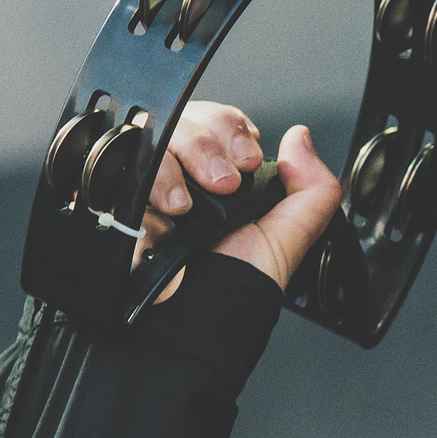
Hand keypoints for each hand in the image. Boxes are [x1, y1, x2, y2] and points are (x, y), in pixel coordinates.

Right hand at [138, 100, 341, 293]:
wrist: (200, 318)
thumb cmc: (238, 282)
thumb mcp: (291, 234)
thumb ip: (314, 185)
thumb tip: (300, 136)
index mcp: (221, 173)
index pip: (219, 122)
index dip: (233, 131)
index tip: (248, 160)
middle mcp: (184, 173)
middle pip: (187, 119)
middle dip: (210, 143)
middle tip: (226, 183)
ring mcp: (150, 184)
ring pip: (156, 137)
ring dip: (183, 159)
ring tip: (194, 203)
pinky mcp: (122, 199)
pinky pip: (125, 166)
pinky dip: (152, 179)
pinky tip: (171, 208)